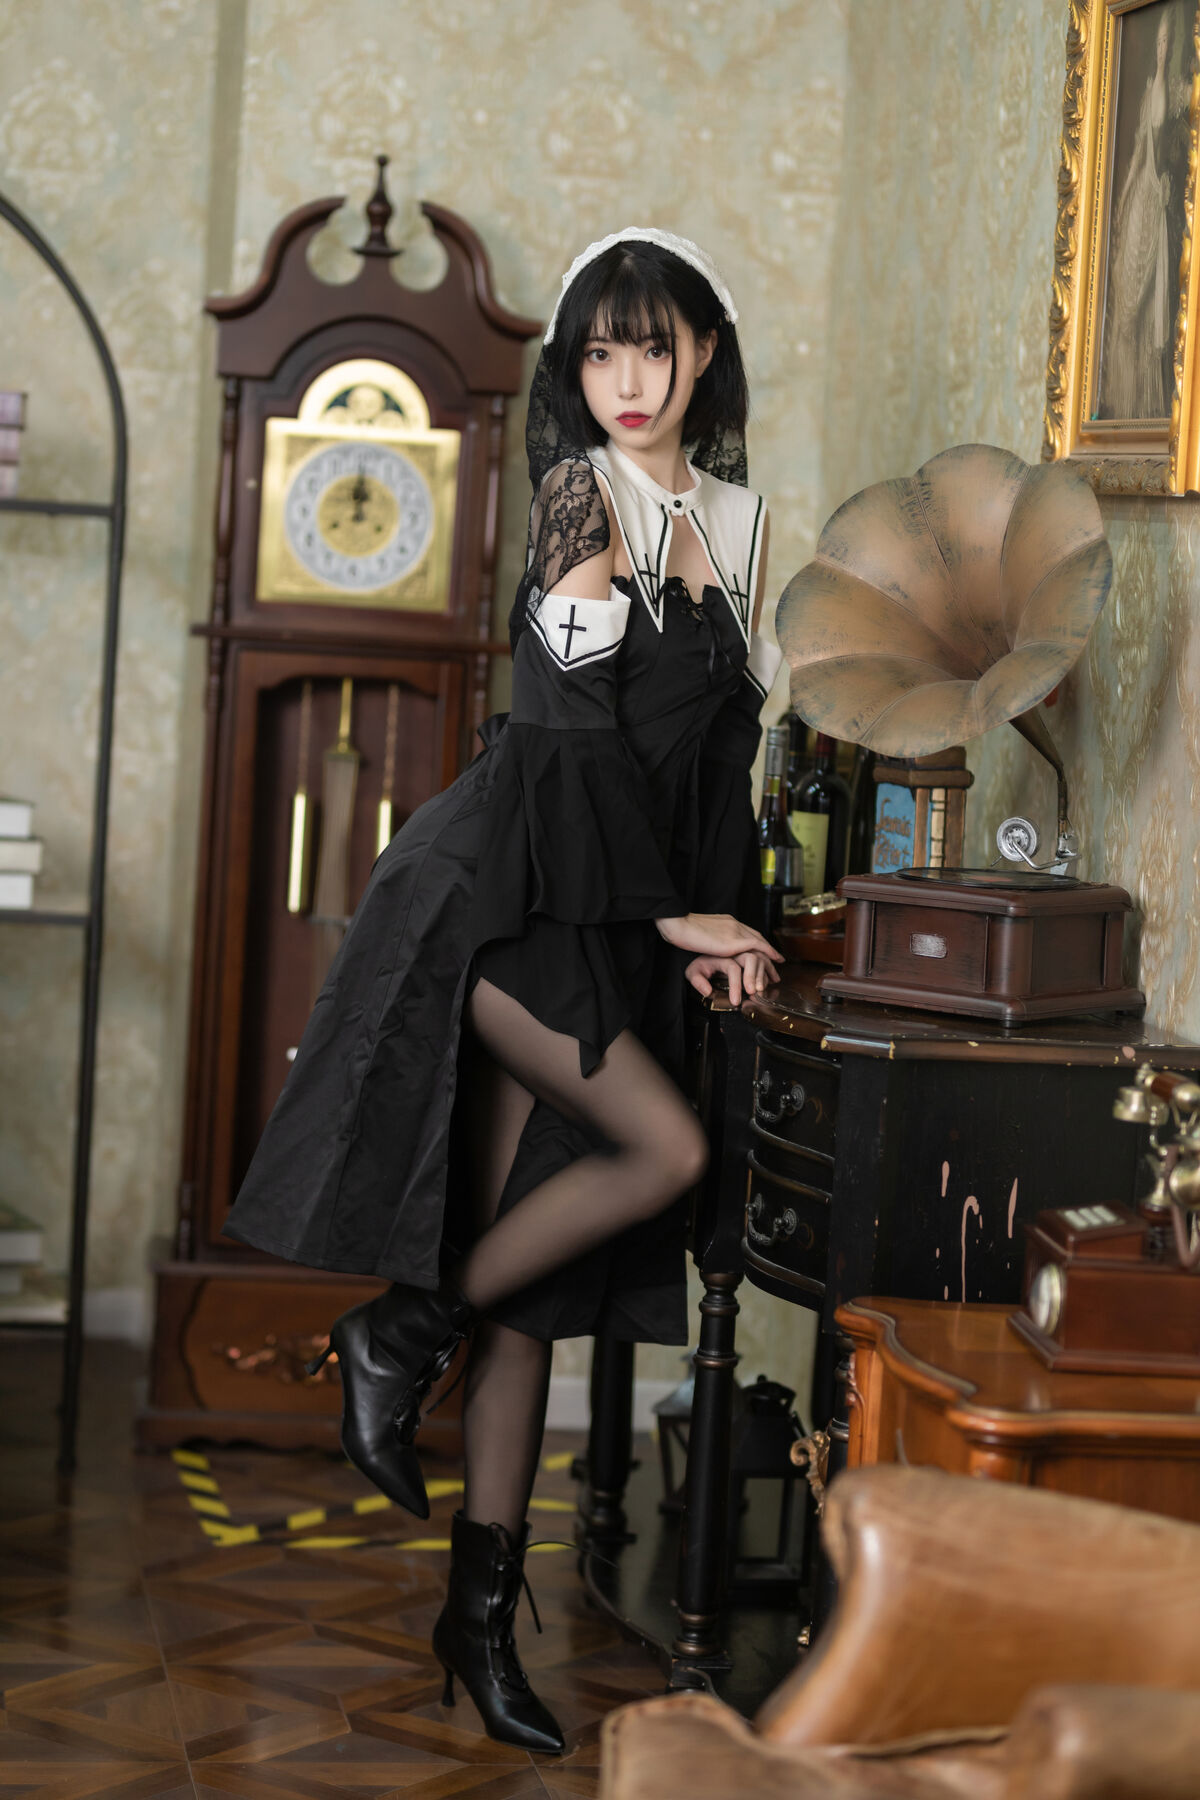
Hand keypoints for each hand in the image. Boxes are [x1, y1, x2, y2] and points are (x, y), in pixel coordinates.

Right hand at [656, 911, 783, 962]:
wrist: (679, 925)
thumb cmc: (681, 930)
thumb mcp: (699, 934)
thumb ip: (708, 940)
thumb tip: (708, 948)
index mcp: (725, 921)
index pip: (746, 932)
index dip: (755, 942)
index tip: (761, 951)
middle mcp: (734, 924)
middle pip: (757, 937)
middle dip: (767, 949)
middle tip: (775, 961)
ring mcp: (736, 931)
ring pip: (760, 942)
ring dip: (770, 955)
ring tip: (777, 966)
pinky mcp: (735, 941)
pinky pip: (759, 947)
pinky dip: (769, 953)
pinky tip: (776, 960)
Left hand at [685, 950, 780, 1003]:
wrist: (698, 947)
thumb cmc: (698, 963)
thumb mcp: (692, 972)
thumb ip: (698, 981)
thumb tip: (708, 991)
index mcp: (721, 955)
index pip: (733, 969)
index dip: (736, 986)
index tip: (736, 1001)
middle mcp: (734, 949)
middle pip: (751, 958)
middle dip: (756, 976)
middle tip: (756, 991)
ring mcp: (742, 949)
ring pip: (760, 955)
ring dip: (767, 969)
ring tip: (770, 984)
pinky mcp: (748, 952)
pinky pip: (762, 955)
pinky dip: (769, 966)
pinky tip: (772, 977)